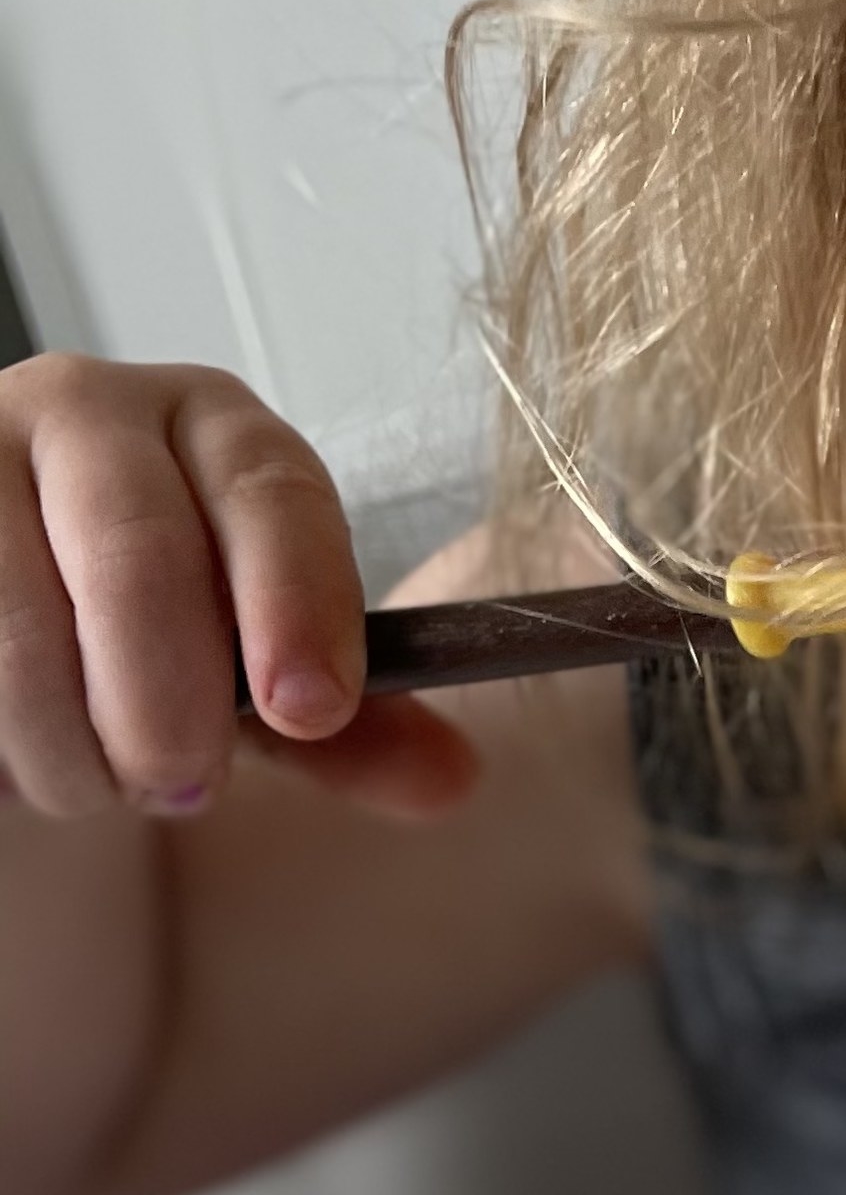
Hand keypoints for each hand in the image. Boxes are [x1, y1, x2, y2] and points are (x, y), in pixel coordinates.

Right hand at [0, 355, 476, 824]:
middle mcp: (86, 407)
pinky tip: (13, 750)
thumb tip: (451, 782)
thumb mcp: (258, 679)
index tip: (310, 710)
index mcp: (212, 427)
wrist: (8, 611)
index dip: (297, 605)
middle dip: (167, 706)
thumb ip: (352, 732)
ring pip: (17, 622)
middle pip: (137, 555)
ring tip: (89, 779)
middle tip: (183, 786)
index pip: (272, 493)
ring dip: (64, 743)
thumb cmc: (148, 634)